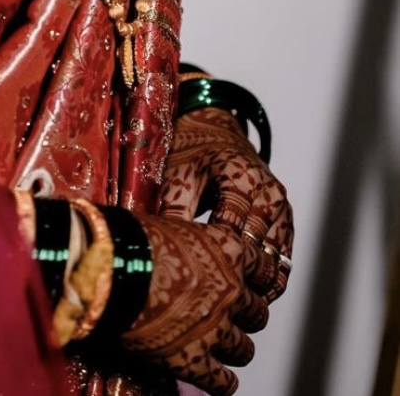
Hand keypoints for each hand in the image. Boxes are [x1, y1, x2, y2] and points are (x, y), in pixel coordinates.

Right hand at [122, 212, 268, 394]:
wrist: (110, 268)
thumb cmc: (132, 239)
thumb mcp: (173, 228)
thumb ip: (193, 246)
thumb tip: (186, 251)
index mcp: (228, 251)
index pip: (265, 268)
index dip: (258, 278)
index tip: (252, 282)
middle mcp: (231, 291)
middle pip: (258, 312)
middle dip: (246, 315)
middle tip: (230, 315)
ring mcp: (216, 329)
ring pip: (244, 350)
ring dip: (234, 349)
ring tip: (221, 347)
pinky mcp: (195, 360)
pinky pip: (223, 383)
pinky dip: (221, 384)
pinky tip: (216, 380)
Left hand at [159, 108, 293, 301]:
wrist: (216, 134)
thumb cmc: (191, 155)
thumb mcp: (176, 177)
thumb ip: (174, 211)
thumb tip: (161, 248)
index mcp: (239, 175)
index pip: (232, 225)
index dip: (217, 257)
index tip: (201, 285)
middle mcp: (268, 191)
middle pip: (259, 247)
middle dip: (240, 277)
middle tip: (218, 310)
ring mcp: (281, 208)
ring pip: (277, 259)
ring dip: (259, 286)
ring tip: (234, 314)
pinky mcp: (285, 222)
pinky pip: (283, 260)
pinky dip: (270, 281)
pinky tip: (248, 300)